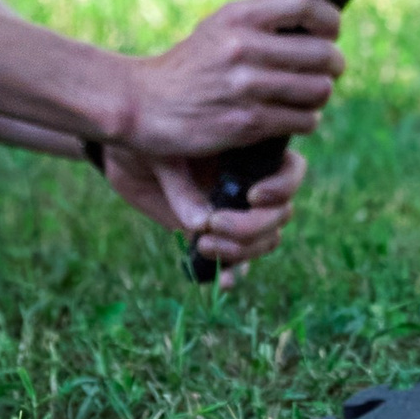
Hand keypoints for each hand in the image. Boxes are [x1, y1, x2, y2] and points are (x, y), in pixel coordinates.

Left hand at [103, 139, 307, 287]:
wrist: (127, 151)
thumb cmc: (149, 137)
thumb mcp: (163, 153)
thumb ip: (182, 185)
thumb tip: (201, 223)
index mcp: (251, 151)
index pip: (291, 170)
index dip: (282, 186)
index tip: (252, 196)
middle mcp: (251, 184)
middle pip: (281, 213)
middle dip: (253, 226)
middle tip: (215, 224)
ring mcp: (236, 213)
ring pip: (267, 239)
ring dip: (242, 250)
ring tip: (203, 245)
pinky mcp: (217, 236)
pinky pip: (239, 261)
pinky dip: (234, 273)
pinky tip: (223, 281)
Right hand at [121, 0, 342, 159]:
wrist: (144, 104)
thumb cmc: (190, 64)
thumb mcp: (220, 26)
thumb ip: (262, 21)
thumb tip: (317, 24)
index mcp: (238, 17)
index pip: (305, 4)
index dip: (329, 18)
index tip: (331, 32)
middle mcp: (243, 48)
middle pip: (322, 53)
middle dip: (333, 65)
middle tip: (327, 70)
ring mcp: (245, 87)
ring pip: (318, 90)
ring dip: (319, 96)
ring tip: (307, 95)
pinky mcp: (246, 123)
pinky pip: (302, 121)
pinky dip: (305, 121)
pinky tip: (293, 117)